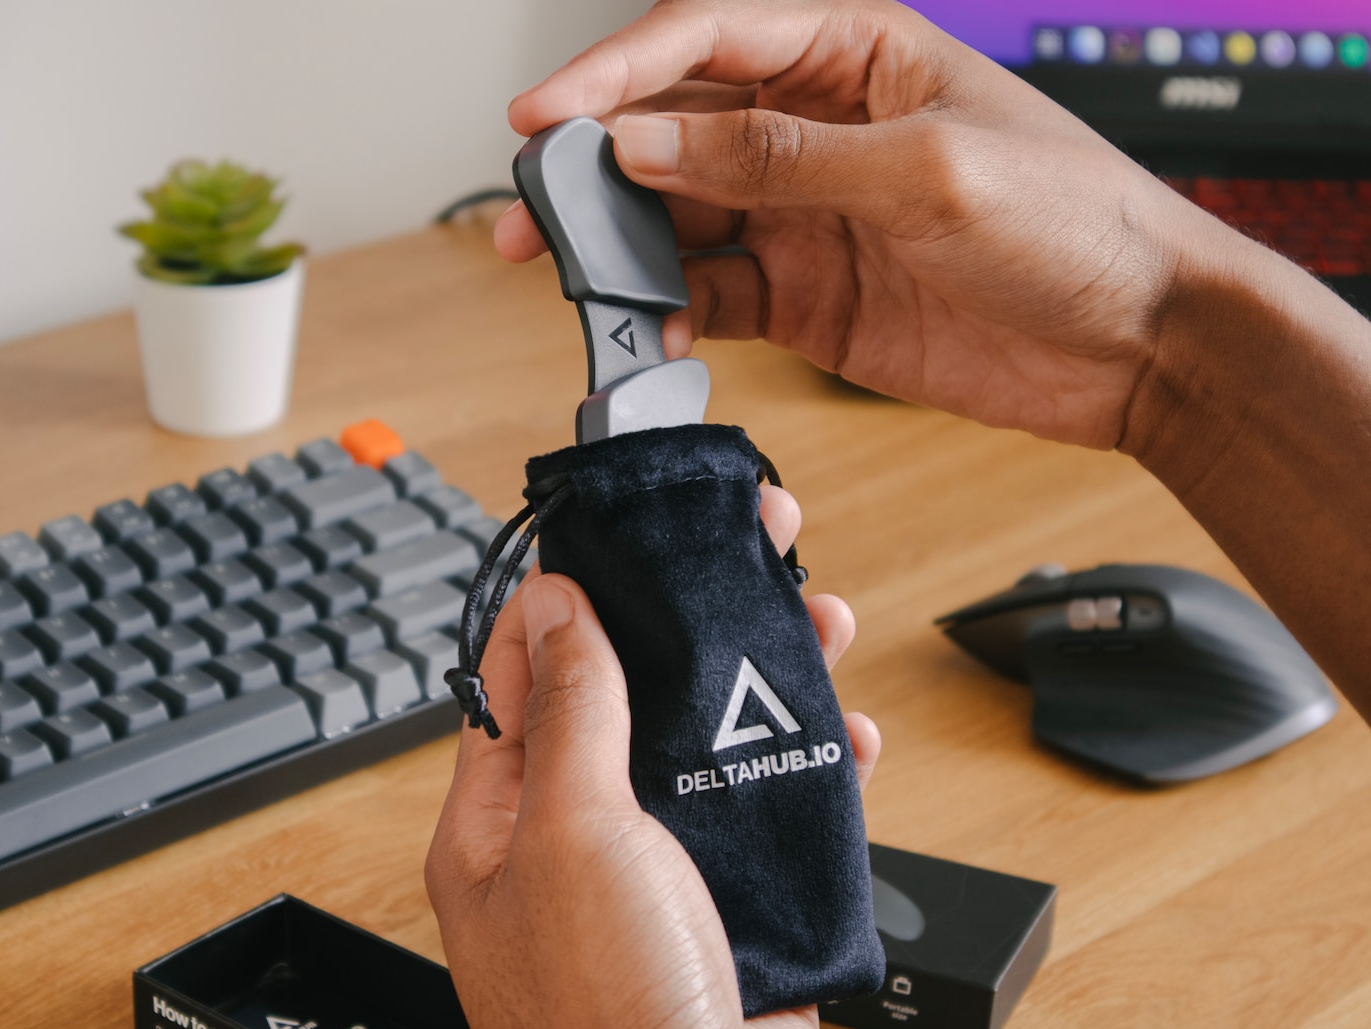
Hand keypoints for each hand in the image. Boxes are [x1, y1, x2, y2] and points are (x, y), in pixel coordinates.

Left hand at [425, 487, 878, 1028]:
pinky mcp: (730, 908)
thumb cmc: (609, 1017)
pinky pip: (767, 815)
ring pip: (706, 747)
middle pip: (628, 698)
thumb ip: (570, 713)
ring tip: (820, 618)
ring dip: (762, 681)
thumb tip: (553, 605)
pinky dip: (810, 767)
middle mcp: (571, 843)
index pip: (520, 677)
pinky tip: (848, 734)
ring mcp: (654, 875)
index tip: (616, 535)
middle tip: (749, 549)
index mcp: (497, 824)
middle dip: (686, 623)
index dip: (567, 599)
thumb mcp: (573, 834)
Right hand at [495, 0, 1262, 449]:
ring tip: (578, 278)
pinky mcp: (808, 300)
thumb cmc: (1074, 222)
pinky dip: (674, 313)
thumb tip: (650, 142)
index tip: (543, 118)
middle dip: (596, 168)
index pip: (705, 41)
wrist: (1140, 344)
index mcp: (853, 57)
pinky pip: (715, 297)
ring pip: (680, 219)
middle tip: (533, 213)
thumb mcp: (924, 171)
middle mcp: (817, 132)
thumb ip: (780, 159)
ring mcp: (807, 219)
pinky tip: (654, 328)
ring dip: (624, 247)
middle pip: (673, 132)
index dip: (614, 75)